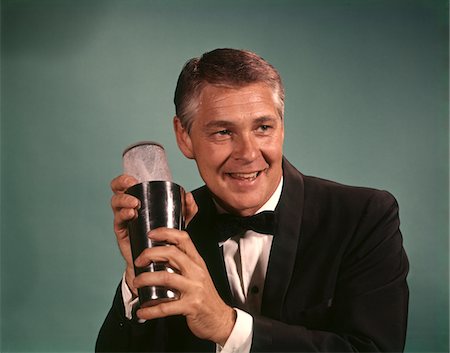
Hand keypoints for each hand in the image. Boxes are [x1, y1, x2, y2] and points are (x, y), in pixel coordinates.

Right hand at [110, 175, 197, 296]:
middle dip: (121, 184)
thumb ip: (186, 210)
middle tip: (130, 184)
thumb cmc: (165, 238)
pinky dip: (124, 214)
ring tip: (135, 203)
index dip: (127, 178)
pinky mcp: (122, 232)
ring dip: (124, 199)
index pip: (128, 185)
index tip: (134, 178)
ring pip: (116, 203)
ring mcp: (124, 219)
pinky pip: (118, 220)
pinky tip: (131, 214)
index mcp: (140, 201)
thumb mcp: (178, 222)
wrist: (158, 262)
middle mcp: (129, 207)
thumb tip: (189, 197)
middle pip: (117, 190)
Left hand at [133, 228, 235, 345]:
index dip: (165, 233)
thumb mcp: (197, 274)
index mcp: (197, 262)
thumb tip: (159, 256)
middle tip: (138, 261)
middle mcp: (196, 272)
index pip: (183, 239)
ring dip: (145, 279)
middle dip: (150, 254)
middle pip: (172, 254)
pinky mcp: (191, 306)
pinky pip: (166, 307)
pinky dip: (150, 310)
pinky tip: (142, 312)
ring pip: (166, 277)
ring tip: (136, 283)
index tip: (151, 234)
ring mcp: (194, 288)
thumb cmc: (205, 296)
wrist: (220, 318)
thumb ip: (182, 264)